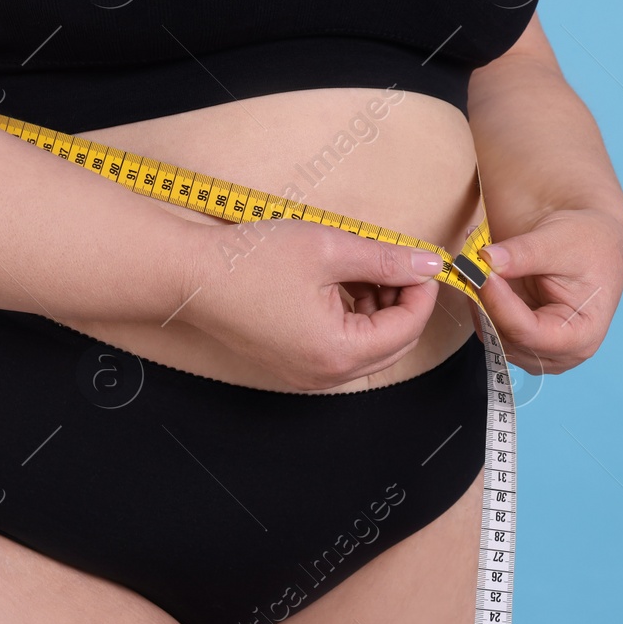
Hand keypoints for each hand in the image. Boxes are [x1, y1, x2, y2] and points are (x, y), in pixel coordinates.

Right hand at [183, 218, 442, 390]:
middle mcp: (326, 374)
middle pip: (393, 344)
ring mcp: (307, 374)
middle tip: (396, 262)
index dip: (421, 290)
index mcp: (338, 351)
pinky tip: (341, 283)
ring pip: (368, 346)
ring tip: (363, 267)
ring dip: (378, 308)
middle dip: (402, 302)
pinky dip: (353, 317)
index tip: (421, 259)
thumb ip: (385, 258)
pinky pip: (341, 348)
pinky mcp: (294, 364)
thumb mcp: (329, 248)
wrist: (192, 276)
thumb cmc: (252, 261)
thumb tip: (429, 264)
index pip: (406, 328)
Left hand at [475, 207, 622, 372]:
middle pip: (506, 338)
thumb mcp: (559, 241)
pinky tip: (482, 274)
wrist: (595, 242)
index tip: (479, 269)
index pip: (526, 332)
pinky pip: (490, 326)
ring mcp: (539, 349)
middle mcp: (561, 353)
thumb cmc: (588, 244)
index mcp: (581, 335)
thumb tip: (485, 259)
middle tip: (471, 262)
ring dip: (479, 300)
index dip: (497, 302)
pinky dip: (482, 301)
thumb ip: (524, 253)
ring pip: (492, 335)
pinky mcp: (523, 339)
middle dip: (485, 301)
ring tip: (476, 262)